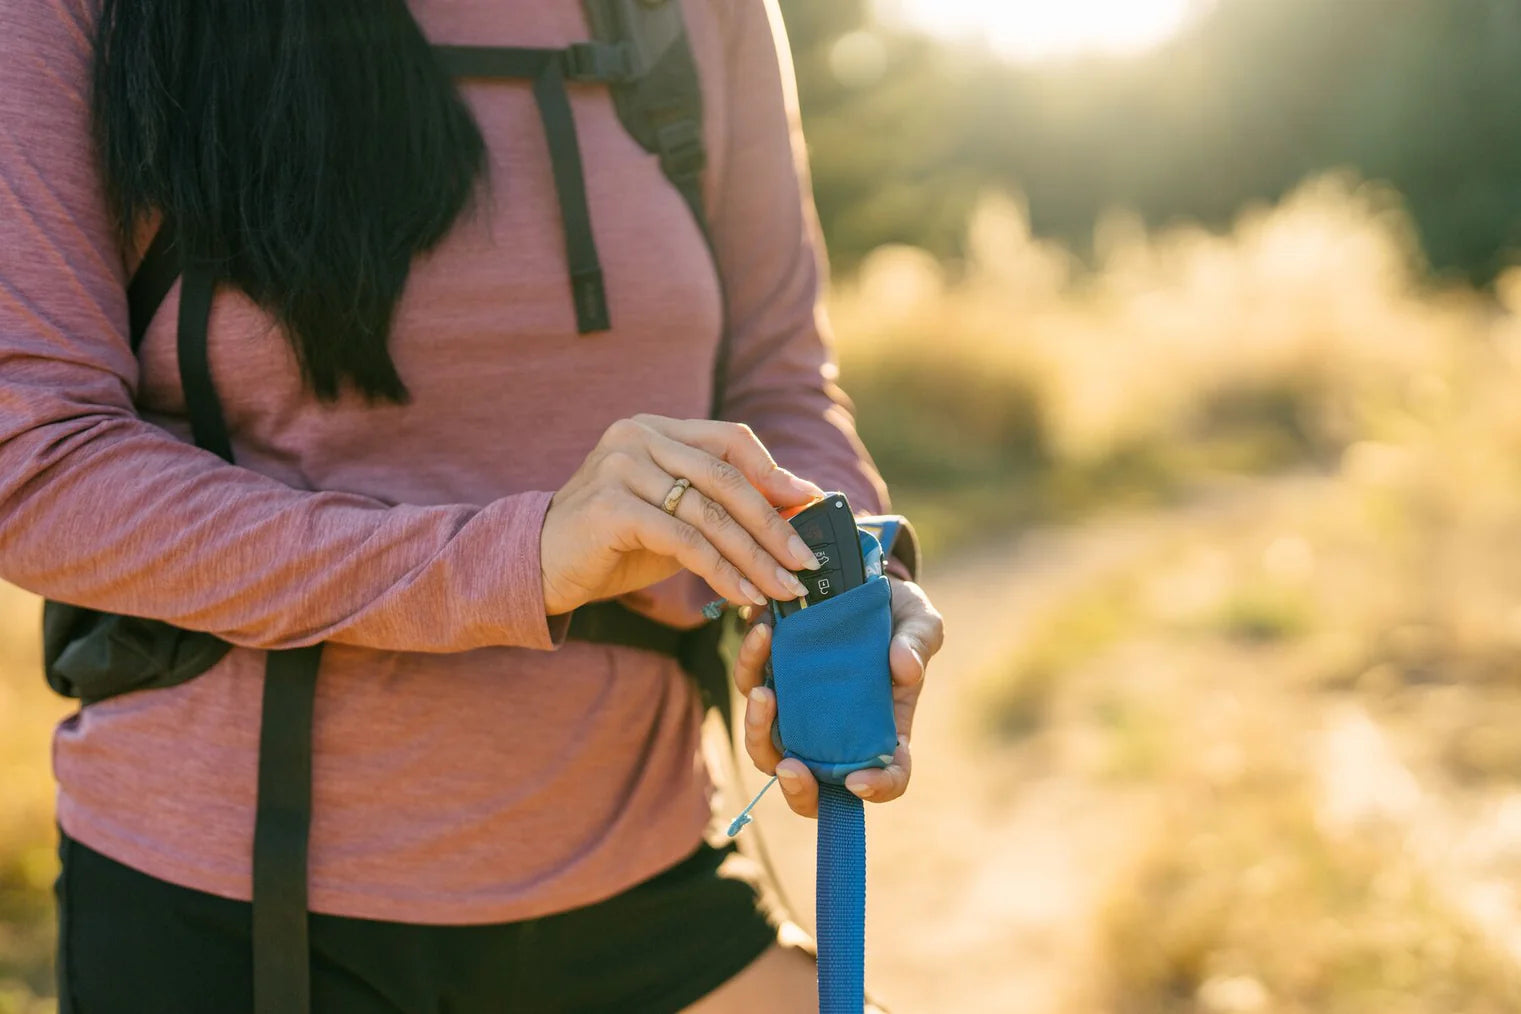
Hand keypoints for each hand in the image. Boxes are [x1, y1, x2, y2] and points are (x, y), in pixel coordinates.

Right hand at [540, 414, 824, 615]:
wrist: (539, 566)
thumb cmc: (613, 543)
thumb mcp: (673, 516)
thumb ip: (721, 504)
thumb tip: (794, 506)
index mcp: (655, 429)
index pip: (730, 439)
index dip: (774, 473)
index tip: (810, 506)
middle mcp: (637, 437)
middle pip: (727, 477)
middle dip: (774, 523)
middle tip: (805, 560)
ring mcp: (621, 467)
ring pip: (710, 512)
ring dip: (755, 556)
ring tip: (784, 588)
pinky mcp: (611, 506)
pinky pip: (684, 539)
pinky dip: (721, 570)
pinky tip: (743, 594)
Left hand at [733, 575, 944, 816]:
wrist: (862, 580)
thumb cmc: (899, 614)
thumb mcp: (920, 623)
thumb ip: (917, 644)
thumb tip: (904, 669)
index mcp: (885, 729)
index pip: (886, 777)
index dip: (877, 788)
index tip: (858, 780)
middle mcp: (837, 730)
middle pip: (811, 782)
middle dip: (797, 787)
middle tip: (791, 765)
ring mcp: (800, 708)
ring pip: (767, 744)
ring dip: (759, 728)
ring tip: (763, 694)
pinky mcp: (773, 676)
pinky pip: (751, 682)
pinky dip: (751, 664)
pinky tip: (764, 633)